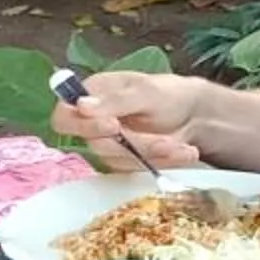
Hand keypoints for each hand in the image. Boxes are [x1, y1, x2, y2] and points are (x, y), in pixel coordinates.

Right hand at [50, 70, 204, 168]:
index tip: (113, 126)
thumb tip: (81, 106)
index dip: (82, 126)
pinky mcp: (125, 161)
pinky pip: (137, 168)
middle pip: (97, 144)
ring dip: (152, 153)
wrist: (195, 114)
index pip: (64, 117)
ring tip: (178, 144)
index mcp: (91, 95)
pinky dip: (163, 162)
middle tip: (162, 141)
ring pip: (119, 159)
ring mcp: (109, 144)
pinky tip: (183, 151)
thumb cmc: (168, 93)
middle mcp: (94, 122)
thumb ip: (115, 100)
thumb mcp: (146, 91)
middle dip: (134, 143)